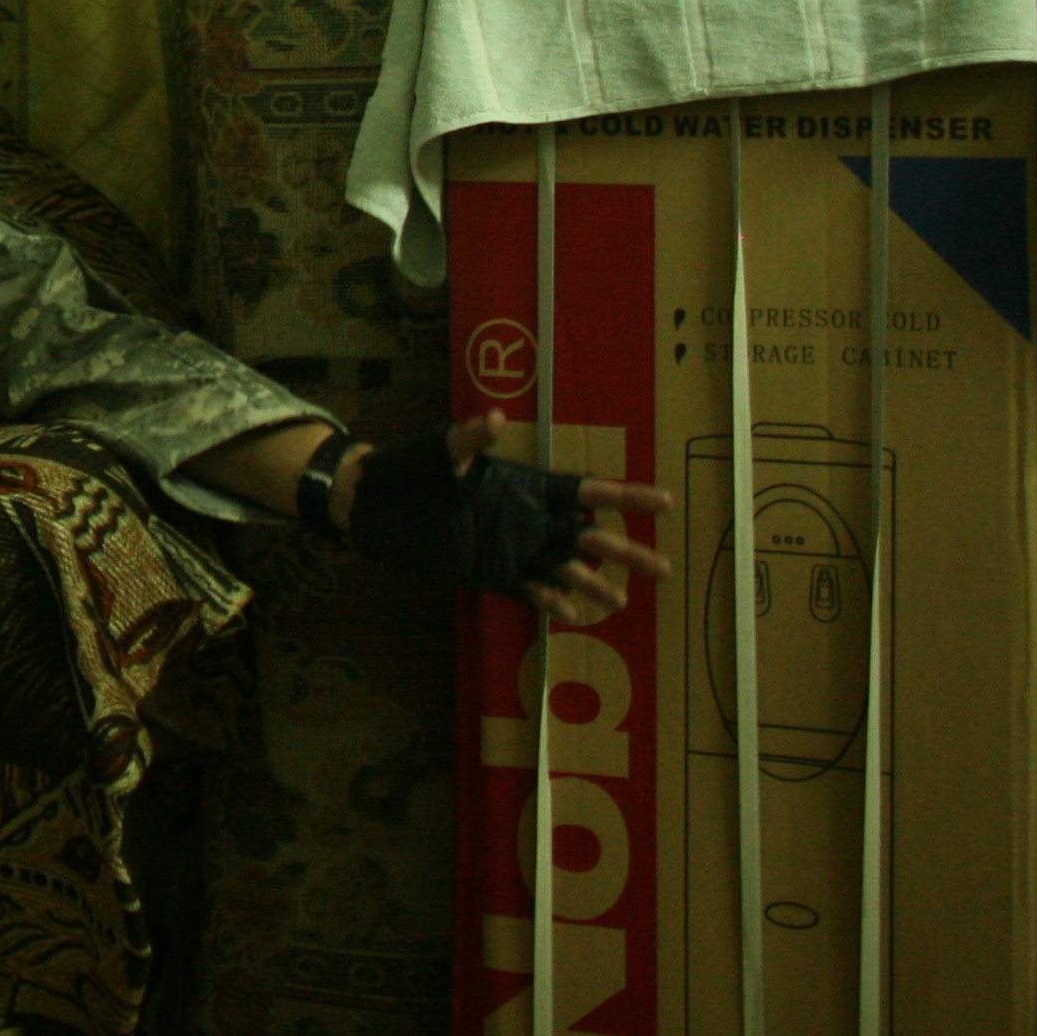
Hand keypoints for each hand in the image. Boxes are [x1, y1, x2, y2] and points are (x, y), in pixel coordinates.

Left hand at [338, 415, 671, 625]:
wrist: (371, 504)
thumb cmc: (408, 467)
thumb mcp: (440, 450)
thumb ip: (470, 440)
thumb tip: (494, 420)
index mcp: (525, 485)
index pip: (586, 489)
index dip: (625, 495)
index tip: (665, 501)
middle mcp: (527, 519)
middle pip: (588, 536)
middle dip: (625, 551)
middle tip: (663, 568)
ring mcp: (510, 548)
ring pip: (564, 568)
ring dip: (591, 584)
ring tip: (620, 602)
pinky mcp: (488, 573)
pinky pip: (526, 590)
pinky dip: (547, 601)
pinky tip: (569, 615)